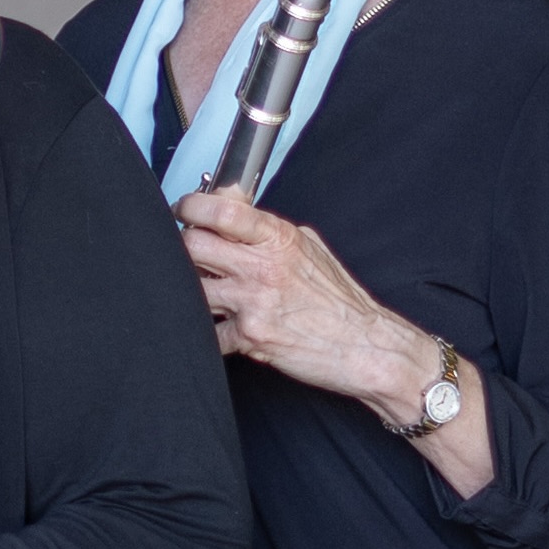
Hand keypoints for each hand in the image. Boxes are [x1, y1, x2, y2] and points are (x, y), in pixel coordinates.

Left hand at [176, 191, 494, 491]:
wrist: (366, 346)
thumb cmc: (338, 300)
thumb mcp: (309, 248)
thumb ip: (268, 229)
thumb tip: (230, 202)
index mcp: (279, 239)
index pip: (222, 209)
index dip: (192, 207)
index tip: (184, 211)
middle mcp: (264, 267)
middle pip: (192, 245)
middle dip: (182, 250)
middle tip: (190, 258)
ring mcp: (253, 302)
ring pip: (192, 288)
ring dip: (193, 292)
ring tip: (213, 295)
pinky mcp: (249, 336)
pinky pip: (208, 331)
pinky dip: (211, 332)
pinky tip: (225, 327)